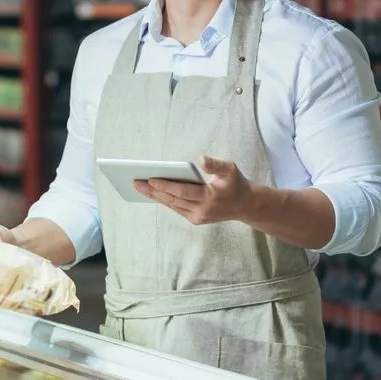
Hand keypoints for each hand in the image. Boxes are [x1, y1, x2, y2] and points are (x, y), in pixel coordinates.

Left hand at [133, 156, 254, 224]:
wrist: (245, 205)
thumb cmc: (235, 183)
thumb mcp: (230, 169)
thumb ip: (215, 164)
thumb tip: (200, 159)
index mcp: (209, 197)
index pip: (182, 191)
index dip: (165, 185)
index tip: (150, 179)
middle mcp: (202, 210)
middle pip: (172, 199)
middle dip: (153, 191)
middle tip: (135, 182)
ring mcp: (198, 217)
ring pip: (172, 205)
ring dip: (155, 196)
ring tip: (139, 186)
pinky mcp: (195, 219)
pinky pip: (176, 208)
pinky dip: (164, 200)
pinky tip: (152, 192)